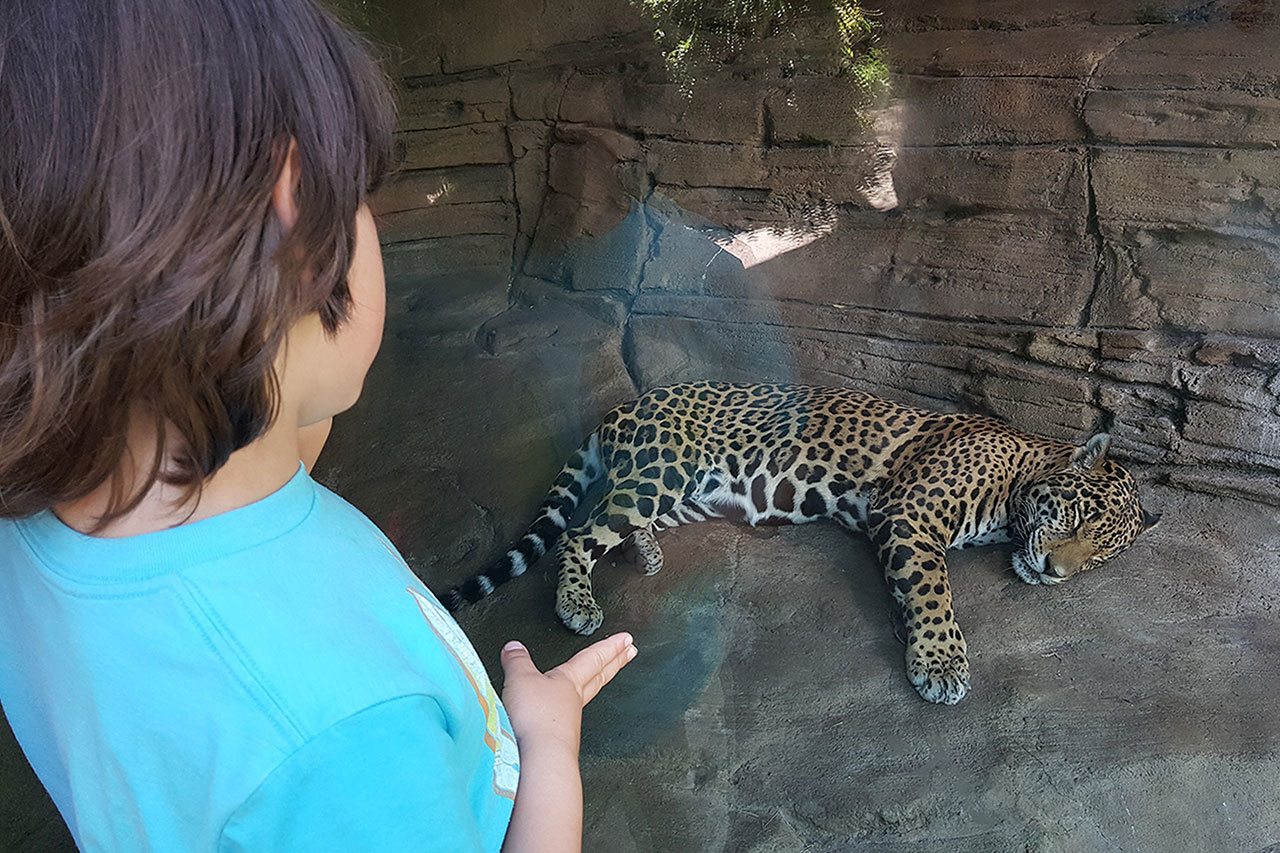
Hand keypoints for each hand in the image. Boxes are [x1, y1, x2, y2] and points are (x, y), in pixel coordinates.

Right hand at [499, 632, 636, 758]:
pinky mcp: (561, 740)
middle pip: (600, 676)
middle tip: (631, 652)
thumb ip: (517, 661)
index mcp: (570, 681)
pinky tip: (564, 711)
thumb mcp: (520, 679)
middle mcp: (574, 700)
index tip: (626, 639)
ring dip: (598, 682)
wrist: (542, 758)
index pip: (594, 658)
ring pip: (589, 695)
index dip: (610, 646)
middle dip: (615, 662)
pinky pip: (570, 716)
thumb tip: (514, 647)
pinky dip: (571, 708)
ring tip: (604, 674)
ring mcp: (570, 721)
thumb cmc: (537, 719)